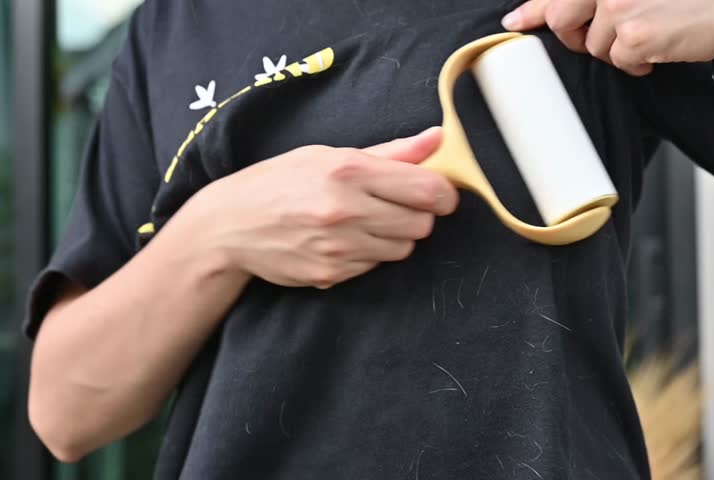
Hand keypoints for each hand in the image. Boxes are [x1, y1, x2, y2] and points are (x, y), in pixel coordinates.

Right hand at [189, 127, 457, 288]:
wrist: (229, 226)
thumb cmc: (280, 182)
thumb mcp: (328, 154)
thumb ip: (390, 152)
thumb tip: (439, 139)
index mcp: (348, 171)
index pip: (428, 189)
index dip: (444, 193)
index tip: (440, 193)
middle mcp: (345, 210)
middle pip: (422, 223)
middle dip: (418, 214)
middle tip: (394, 205)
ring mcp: (338, 247)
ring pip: (403, 248)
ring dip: (395, 236)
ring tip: (365, 222)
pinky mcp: (332, 274)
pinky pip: (376, 266)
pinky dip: (369, 254)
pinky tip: (344, 240)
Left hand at [502, 0, 713, 75]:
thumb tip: (549, 11)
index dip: (532, 9)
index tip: (514, 21)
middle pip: (561, 21)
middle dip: (576, 36)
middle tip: (607, 36)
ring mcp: (620, 6)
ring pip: (592, 46)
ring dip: (615, 50)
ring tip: (647, 36)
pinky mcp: (634, 35)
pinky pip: (617, 62)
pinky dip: (635, 65)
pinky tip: (656, 51)